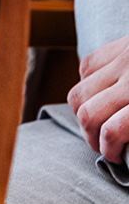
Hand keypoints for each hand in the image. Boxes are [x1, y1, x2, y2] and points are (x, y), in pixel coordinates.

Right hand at [69, 34, 128, 160]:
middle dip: (91, 136)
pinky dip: (87, 84)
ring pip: (78, 92)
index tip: (116, 158)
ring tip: (96, 122)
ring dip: (83, 113)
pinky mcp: (117, 46)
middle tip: (103, 146)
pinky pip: (85, 67)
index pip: (112, 130)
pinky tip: (100, 93)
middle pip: (88, 113)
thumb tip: (125, 146)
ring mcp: (122, 58)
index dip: (109, 150)